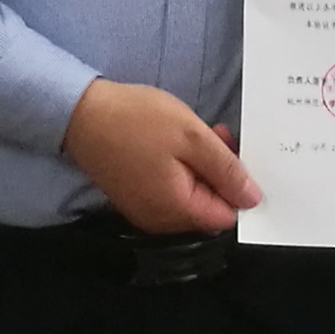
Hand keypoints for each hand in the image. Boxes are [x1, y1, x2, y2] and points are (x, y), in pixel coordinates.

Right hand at [61, 77, 258, 232]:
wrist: (81, 113)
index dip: (239, 187)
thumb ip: (225, 170)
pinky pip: (170, 189)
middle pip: (208, 207)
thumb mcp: (191, 137)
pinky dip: (182, 167)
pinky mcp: (134, 194)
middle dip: (220, 173)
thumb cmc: (137, 121)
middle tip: (218, 133)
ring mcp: (144, 209)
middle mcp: (160, 220)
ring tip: (199, 131)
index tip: (238, 154)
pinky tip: (179, 140)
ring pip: (190, 195)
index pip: (226, 216)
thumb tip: (253, 199)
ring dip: (202, 166)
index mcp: (176, 212)